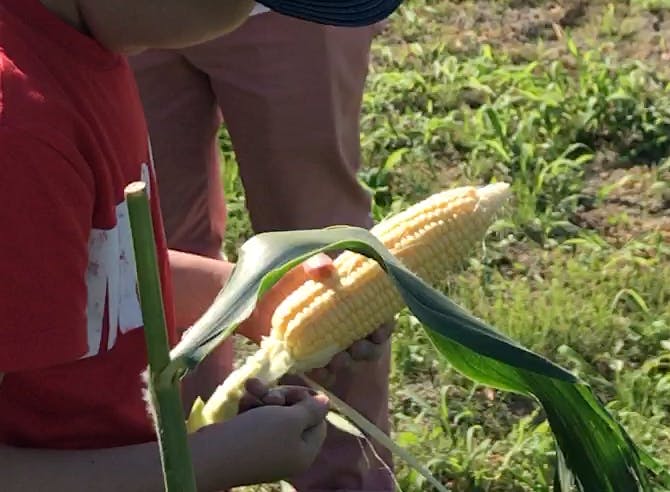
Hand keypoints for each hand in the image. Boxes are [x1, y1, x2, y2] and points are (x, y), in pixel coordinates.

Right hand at [215, 385, 329, 485]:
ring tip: (250, 388)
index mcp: (305, 452)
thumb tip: (327, 403)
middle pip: (295, 415)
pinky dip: (251, 406)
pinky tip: (243, 399)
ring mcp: (267, 449)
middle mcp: (288, 452)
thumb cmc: (257, 436)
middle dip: (281, 396)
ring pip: (273, 413)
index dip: (306, 402)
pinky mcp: (247, 442)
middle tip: (269, 392)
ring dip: (263, 396)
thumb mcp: (291, 419)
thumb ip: (312, 410)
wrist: (212, 455)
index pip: (318, 421)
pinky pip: (256, 419)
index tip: (292, 393)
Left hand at [239, 253, 392, 384]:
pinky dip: (326, 373)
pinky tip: (319, 370)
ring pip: (352, 359)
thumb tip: (326, 267)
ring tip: (337, 359)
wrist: (254, 300)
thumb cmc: (283, 279)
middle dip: (368, 348)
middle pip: (372, 343)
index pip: (381, 317)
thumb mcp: (300, 267)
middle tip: (356, 347)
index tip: (378, 330)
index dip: (384, 327)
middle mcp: (348, 325)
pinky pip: (327, 372)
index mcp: (354, 301)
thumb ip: (314, 264)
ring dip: (349, 361)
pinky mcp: (314, 359)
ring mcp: (332, 344)